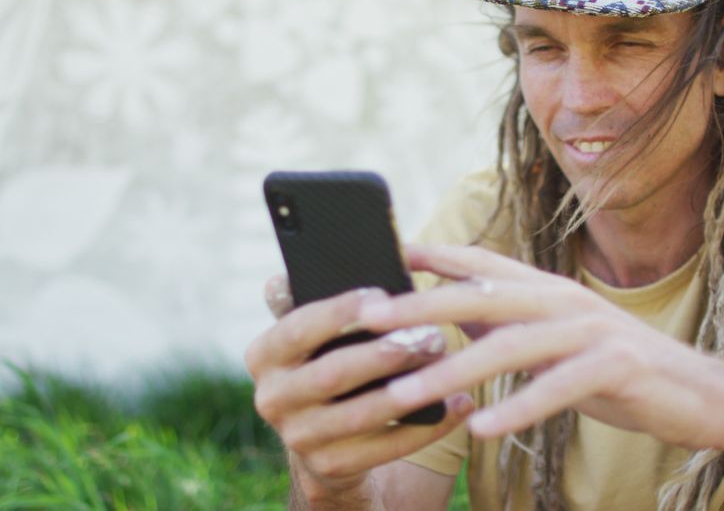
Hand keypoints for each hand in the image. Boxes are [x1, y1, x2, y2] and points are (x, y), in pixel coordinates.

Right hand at [244, 275, 474, 499]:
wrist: (323, 435)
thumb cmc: (330, 360)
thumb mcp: (316, 333)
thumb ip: (320, 298)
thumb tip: (342, 255)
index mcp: (264, 354)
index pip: (299, 327)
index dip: (340, 312)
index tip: (383, 294)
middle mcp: (271, 398)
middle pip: (333, 373)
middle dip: (385, 354)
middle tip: (431, 335)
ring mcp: (298, 437)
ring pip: (362, 414)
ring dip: (411, 390)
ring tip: (449, 365)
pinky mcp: (329, 467)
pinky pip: (386, 448)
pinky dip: (428, 427)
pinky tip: (459, 404)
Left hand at [358, 244, 723, 451]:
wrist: (701, 393)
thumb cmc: (620, 370)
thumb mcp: (558, 342)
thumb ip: (512, 324)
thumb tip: (453, 312)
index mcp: (550, 291)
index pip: (484, 266)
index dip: (435, 257)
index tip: (385, 256)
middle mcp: (566, 300)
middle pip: (482, 299)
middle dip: (421, 309)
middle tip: (370, 322)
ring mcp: (592, 330)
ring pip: (510, 345)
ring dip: (451, 369)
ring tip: (404, 395)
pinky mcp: (616, 366)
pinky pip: (557, 387)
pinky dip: (517, 406)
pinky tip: (481, 427)